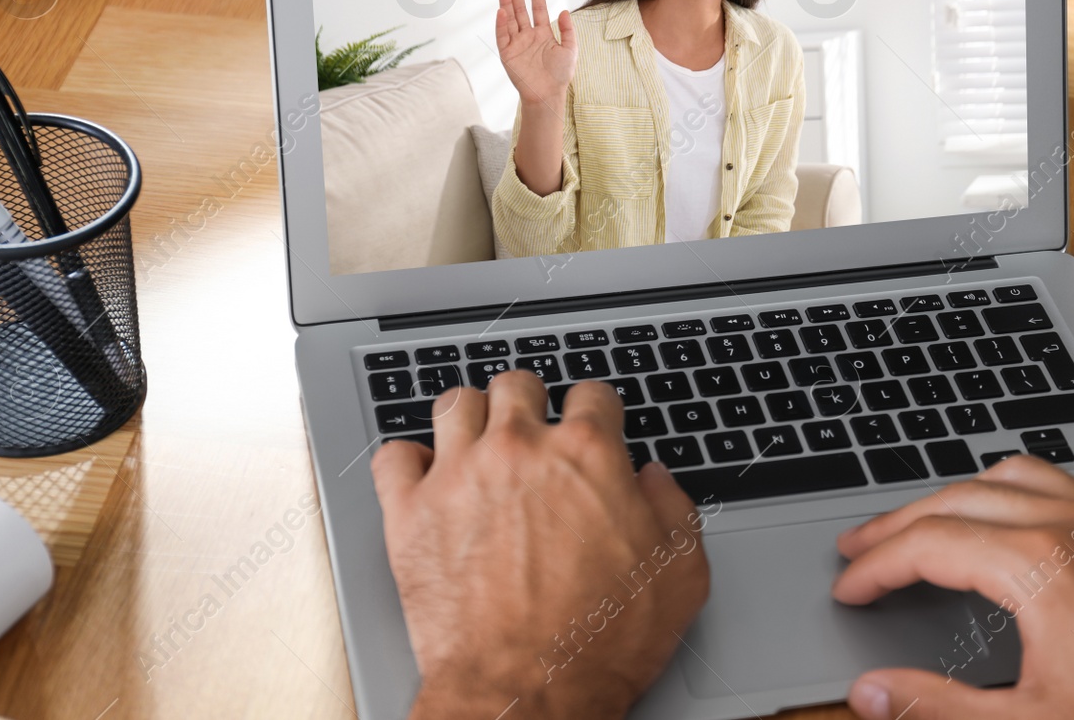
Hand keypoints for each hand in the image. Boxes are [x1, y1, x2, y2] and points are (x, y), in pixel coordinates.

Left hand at [371, 371, 710, 719]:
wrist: (528, 694)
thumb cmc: (601, 643)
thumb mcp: (680, 575)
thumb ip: (673, 509)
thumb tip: (653, 479)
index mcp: (588, 454)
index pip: (592, 393)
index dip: (596, 411)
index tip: (591, 429)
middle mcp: (520, 449)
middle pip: (517, 386)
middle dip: (528, 403)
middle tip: (530, 433)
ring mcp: (460, 475)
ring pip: (454, 404)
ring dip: (469, 418)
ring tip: (476, 443)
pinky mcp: (410, 512)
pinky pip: (393, 456)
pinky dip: (406, 462)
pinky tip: (422, 478)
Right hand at [495, 0, 576, 111]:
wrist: (549, 94)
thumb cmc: (560, 75)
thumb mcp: (570, 50)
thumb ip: (567, 30)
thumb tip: (564, 11)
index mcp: (543, 33)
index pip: (538, 8)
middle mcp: (528, 36)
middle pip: (520, 10)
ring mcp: (516, 43)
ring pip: (509, 19)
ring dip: (506, 4)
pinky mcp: (507, 54)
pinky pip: (503, 36)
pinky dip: (501, 24)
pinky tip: (501, 11)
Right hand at [831, 455, 1073, 719]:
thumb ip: (936, 708)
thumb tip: (871, 694)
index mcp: (1041, 565)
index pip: (929, 544)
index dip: (876, 566)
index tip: (849, 587)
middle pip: (958, 497)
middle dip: (899, 522)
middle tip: (860, 547)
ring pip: (1009, 474)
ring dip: (955, 495)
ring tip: (922, 521)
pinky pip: (1063, 479)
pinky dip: (1016, 488)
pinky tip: (1011, 512)